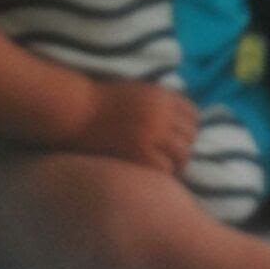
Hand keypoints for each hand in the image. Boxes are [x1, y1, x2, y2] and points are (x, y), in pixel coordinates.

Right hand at [69, 80, 197, 174]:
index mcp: (162, 96)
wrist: (77, 111)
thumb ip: (160, 103)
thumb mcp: (138, 92)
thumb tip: (178, 120)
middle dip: (184, 146)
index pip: (192, 114)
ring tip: (168, 169)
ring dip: (178, 162)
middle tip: (174, 157)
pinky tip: (154, 175)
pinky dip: (164, 172)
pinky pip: (165, 167)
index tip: (179, 138)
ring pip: (183, 152)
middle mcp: (162, 113)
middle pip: (190, 134)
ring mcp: (152, 133)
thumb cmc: (103, 103)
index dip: (187, 128)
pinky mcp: (140, 153)